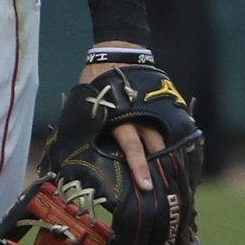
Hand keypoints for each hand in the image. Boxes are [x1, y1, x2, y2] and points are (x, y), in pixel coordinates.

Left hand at [77, 59, 162, 191]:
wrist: (119, 55)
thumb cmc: (95, 84)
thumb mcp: (84, 105)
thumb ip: (83, 127)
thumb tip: (65, 155)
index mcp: (119, 118)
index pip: (131, 147)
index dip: (139, 168)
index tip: (146, 186)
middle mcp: (141, 117)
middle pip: (155, 146)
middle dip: (160, 167)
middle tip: (165, 188)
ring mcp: (156, 110)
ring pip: (166, 137)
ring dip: (169, 156)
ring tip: (175, 176)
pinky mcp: (165, 105)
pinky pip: (172, 127)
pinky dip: (175, 141)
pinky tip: (179, 156)